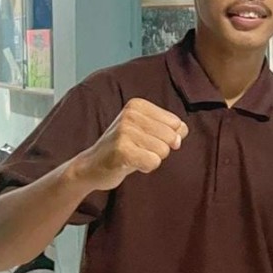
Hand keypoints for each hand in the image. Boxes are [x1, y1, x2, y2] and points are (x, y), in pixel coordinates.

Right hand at [71, 98, 188, 191]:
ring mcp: (124, 130)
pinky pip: (153, 162)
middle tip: (139, 150)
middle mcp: (130, 113)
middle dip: (160, 150)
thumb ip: (170, 128)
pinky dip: (145, 167)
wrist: (91, 166)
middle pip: (171, 137)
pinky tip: (130, 163)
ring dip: (151, 159)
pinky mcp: (121, 149)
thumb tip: (181, 133)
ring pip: (163, 151)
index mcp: (138, 105)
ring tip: (133, 156)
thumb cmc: (124, 148)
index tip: (145, 139)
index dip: (166, 138)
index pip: (176, 124)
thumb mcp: (147, 132)